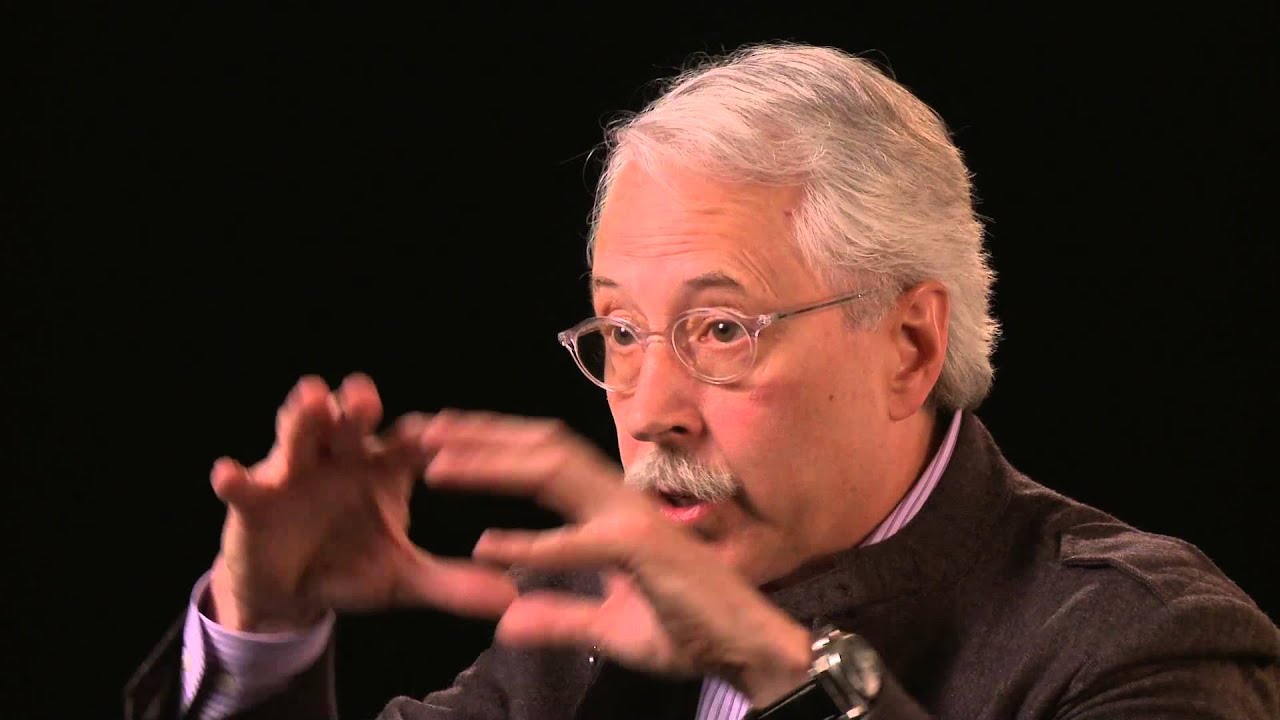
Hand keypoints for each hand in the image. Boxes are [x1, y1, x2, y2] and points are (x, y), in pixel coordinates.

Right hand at [207, 374, 515, 632]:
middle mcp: (341, 458)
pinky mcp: (256, 497)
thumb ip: (451, 584)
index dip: (425, 438)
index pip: (410, 444)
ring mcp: (296, 471)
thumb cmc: (350, 565)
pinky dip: (236, 478)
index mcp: (383, 469)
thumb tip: (507, 599)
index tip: (444, 434)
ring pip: (299, 436)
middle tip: (366, 395)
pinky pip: (245, 485)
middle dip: (358, 407)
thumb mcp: (402, 577)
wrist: (291, 591)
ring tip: (309, 399)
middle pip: (352, 425)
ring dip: (302, 418)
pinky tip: (229, 473)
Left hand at [420, 411, 812, 706]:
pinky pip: (581, 542)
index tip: (440, 444)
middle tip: (421, 430)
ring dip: (492, 463)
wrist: (747, 649)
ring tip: (438, 462)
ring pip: (555, 471)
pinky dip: (532, 544)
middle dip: (480, 435)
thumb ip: (558, 618)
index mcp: (610, 510)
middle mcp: (620, 501)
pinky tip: (486, 548)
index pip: (545, 462)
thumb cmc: (688, 630)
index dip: (493, 447)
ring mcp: (633, 520)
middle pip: (542, 448)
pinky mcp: (644, 551)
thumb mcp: (607, 627)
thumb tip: (504, 623)